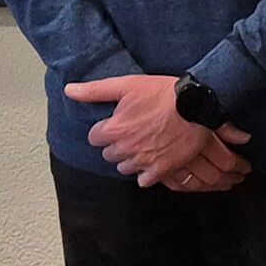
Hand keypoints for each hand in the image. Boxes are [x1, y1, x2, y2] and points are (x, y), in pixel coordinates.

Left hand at [65, 74, 250, 188]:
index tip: (115, 124)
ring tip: (142, 145)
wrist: (196, 105)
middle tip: (130, 133)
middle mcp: (126, 149)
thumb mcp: (126, 84)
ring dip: (129, 159)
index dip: (104, 130)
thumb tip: (69, 91)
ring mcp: (143, 161)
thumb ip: (94, 91)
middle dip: (116, 145)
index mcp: (114, 129)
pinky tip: (152, 160)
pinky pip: (143, 181)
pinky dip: (146, 173)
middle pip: (109, 155)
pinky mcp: (161, 170)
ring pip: (124, 168)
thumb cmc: (162, 93)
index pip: (94, 138)